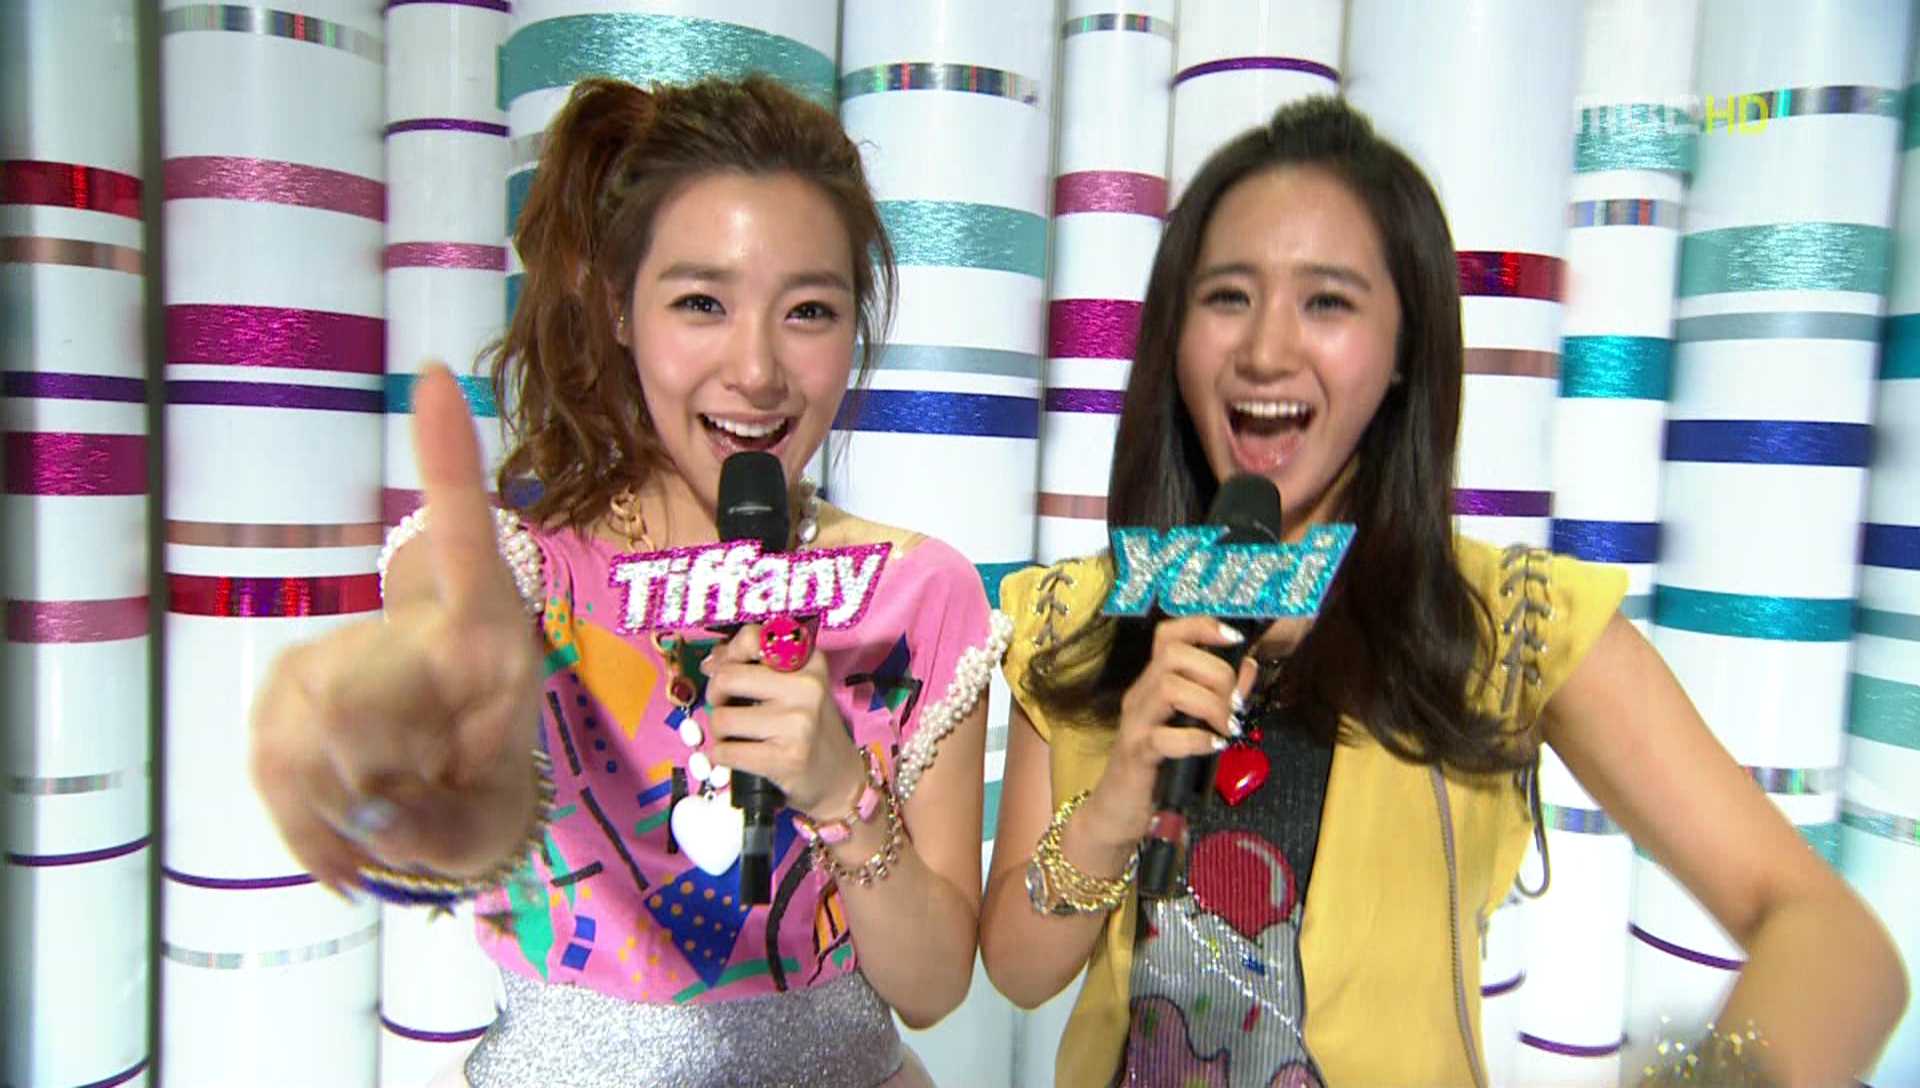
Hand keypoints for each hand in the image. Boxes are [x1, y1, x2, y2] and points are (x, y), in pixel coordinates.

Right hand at [248, 365, 543, 894]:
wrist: (454, 800)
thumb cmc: (484, 794)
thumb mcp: (483, 830)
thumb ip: (435, 827)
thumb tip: (365, 813)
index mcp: (486, 631)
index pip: (462, 535)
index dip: (445, 460)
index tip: (435, 375)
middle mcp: (414, 625)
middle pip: (342, 693)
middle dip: (361, 779)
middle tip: (400, 809)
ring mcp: (343, 651)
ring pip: (296, 733)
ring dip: (334, 807)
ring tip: (385, 819)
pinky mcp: (290, 685)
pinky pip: (269, 760)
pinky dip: (300, 820)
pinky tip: (344, 831)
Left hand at [702, 622, 865, 819]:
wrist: (839, 779)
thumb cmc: (809, 729)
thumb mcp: (794, 688)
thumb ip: (754, 666)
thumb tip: (711, 661)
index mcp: (809, 662)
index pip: (752, 638)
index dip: (726, 655)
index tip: (722, 670)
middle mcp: (807, 686)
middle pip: (727, 677)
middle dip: (714, 696)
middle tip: (725, 707)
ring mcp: (798, 722)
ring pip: (722, 718)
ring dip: (719, 732)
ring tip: (736, 736)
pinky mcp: (785, 758)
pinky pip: (726, 752)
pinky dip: (721, 756)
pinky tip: (736, 756)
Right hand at [1078, 616, 1257, 850]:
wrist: (1118, 811)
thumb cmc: (1159, 767)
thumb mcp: (1195, 726)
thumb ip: (1221, 696)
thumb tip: (1249, 667)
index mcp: (1154, 684)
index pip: (1169, 636)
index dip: (1202, 627)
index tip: (1234, 639)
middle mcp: (1141, 696)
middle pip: (1173, 656)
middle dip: (1216, 673)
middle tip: (1234, 706)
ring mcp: (1136, 724)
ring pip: (1170, 688)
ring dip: (1210, 705)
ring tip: (1226, 728)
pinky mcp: (1136, 755)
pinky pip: (1165, 737)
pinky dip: (1197, 740)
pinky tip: (1213, 747)